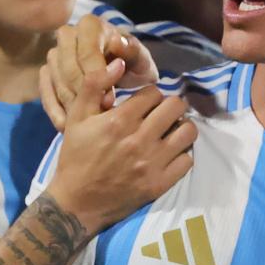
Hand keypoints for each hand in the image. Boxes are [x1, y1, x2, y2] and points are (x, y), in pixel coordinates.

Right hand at [40, 16, 160, 129]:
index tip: (110, 100)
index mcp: (91, 25)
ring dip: (70, 105)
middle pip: (67, 69)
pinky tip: (68, 126)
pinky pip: (44, 92)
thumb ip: (131, 51)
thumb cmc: (135, 64)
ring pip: (55, 82)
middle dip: (83, 95)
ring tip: (87, 122)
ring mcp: (55, 52)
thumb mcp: (140, 59)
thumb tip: (116, 42)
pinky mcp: (46, 71)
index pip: (87, 54)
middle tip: (99, 114)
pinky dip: (56, 111)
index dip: (97, 79)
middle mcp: (68, 34)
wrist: (124, 71)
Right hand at [46, 62, 195, 231]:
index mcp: (120, 120)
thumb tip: (119, 62)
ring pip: (188, 132)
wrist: (77, 202)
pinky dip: (182, 154)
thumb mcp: (76, 117)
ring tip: (169, 131)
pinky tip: (169, 153)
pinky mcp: (160, 184)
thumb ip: (94, 85)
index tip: (143, 104)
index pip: (154, 92)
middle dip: (169, 106)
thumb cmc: (76, 156)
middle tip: (160, 115)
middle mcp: (140, 139)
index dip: (149, 95)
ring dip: (181, 128)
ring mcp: (153, 163)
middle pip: (176, 107)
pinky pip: (188, 160)